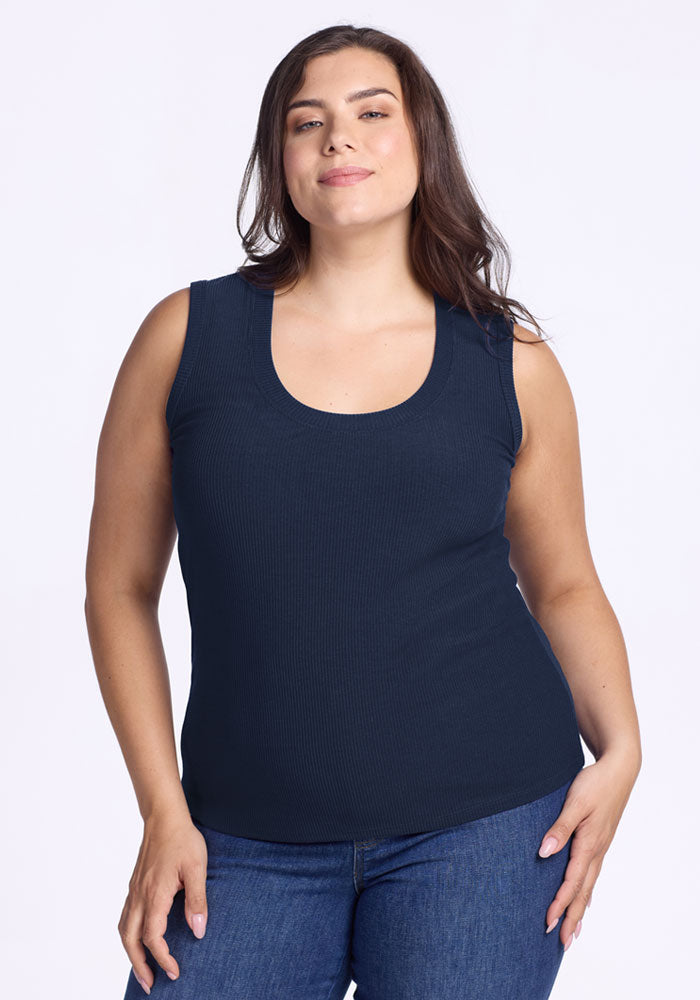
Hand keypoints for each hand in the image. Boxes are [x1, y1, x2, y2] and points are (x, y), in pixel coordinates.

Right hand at [118, 812, 208, 993]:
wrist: (164, 817)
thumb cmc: (183, 839)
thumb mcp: (197, 868)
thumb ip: (197, 901)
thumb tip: (198, 931)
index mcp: (155, 894)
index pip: (152, 937)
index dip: (162, 958)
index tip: (174, 971)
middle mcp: (140, 895)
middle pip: (130, 939)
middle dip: (138, 965)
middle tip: (150, 984)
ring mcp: (134, 890)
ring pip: (123, 929)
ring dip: (130, 953)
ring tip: (142, 969)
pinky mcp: (135, 884)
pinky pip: (125, 916)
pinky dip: (128, 935)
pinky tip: (137, 939)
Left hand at [538, 751, 640, 950]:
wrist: (618, 769)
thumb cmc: (595, 783)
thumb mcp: (575, 802)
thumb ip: (559, 828)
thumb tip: (544, 852)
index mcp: (589, 844)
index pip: (572, 881)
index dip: (559, 903)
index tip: (548, 921)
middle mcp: (597, 850)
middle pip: (582, 891)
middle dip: (571, 917)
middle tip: (562, 942)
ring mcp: (600, 846)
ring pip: (588, 885)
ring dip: (579, 909)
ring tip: (574, 932)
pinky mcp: (600, 840)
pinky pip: (593, 874)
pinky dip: (586, 891)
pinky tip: (584, 899)